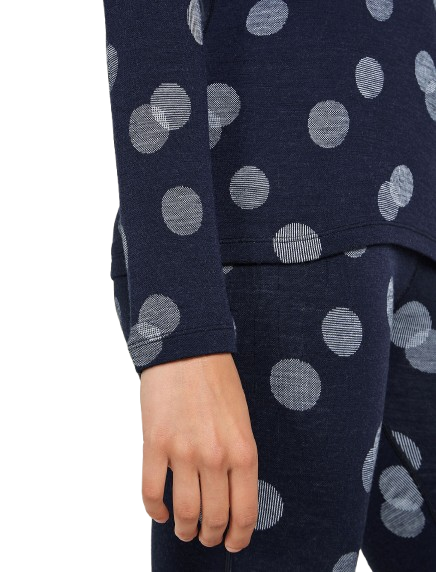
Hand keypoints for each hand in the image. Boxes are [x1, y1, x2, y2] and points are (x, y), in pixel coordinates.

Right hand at [140, 352, 258, 552]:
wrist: (188, 349)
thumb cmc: (218, 382)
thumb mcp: (242, 421)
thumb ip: (238, 458)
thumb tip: (230, 494)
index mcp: (243, 451)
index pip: (245, 511)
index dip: (238, 536)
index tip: (232, 543)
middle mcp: (215, 456)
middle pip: (213, 517)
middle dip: (209, 535)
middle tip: (205, 536)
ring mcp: (183, 451)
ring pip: (184, 511)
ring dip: (184, 528)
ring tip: (184, 528)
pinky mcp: (154, 443)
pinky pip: (151, 491)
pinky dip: (155, 509)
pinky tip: (161, 512)